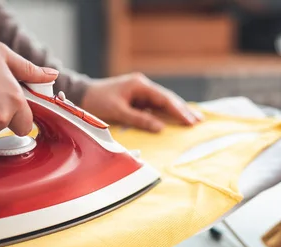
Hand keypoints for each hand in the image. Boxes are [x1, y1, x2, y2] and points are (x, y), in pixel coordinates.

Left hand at [80, 73, 202, 132]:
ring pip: (163, 102)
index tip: (190, 121)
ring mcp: (140, 92)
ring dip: (177, 111)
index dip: (179, 111)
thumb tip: (161, 127)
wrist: (81, 94)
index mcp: (140, 85)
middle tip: (199, 121)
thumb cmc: (97, 101)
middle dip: (183, 110)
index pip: (165, 99)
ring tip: (193, 120)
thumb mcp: (118, 112)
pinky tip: (176, 119)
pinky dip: (166, 113)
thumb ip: (140, 120)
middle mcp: (142, 86)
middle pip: (168, 99)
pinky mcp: (136, 99)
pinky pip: (155, 106)